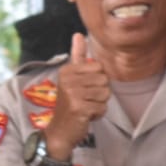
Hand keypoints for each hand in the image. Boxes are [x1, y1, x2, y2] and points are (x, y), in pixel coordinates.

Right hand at [45, 33, 109, 156]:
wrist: (60, 131)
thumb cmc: (70, 104)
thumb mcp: (72, 78)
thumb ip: (77, 56)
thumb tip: (79, 34)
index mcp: (67, 70)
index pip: (99, 67)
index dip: (97, 80)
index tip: (84, 88)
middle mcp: (68, 80)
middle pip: (105, 80)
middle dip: (100, 93)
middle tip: (85, 100)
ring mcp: (73, 94)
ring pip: (106, 94)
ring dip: (99, 104)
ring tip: (85, 107)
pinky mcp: (79, 108)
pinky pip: (103, 107)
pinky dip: (98, 114)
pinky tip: (85, 116)